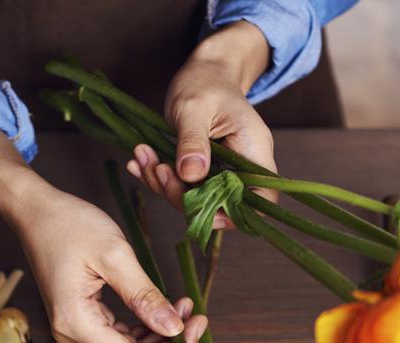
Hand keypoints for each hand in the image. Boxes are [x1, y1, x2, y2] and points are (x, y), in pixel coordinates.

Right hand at [0, 125, 207, 342]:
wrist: (35, 210)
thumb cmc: (68, 224)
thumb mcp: (114, 254)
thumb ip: (144, 295)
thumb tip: (173, 328)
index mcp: (76, 322)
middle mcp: (71, 332)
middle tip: (200, 321)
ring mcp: (75, 326)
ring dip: (160, 336)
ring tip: (187, 309)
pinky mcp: (81, 316)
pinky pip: (119, 334)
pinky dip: (145, 326)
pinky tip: (167, 309)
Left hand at [126, 20, 277, 215]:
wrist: (204, 70)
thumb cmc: (204, 82)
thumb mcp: (195, 107)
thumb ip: (193, 141)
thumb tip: (191, 175)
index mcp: (253, 152)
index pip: (260, 199)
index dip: (235, 213)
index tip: (200, 207)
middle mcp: (241, 166)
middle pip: (220, 204)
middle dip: (182, 195)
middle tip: (156, 168)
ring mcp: (221, 170)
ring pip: (195, 197)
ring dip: (163, 183)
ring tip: (142, 155)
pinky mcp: (202, 169)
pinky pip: (181, 184)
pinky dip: (157, 176)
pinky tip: (138, 162)